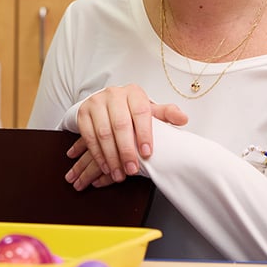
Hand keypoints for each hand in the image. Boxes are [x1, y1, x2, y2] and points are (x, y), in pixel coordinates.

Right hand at [69, 85, 186, 187]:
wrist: (107, 103)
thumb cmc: (131, 110)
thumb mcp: (150, 111)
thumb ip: (166, 114)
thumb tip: (183, 119)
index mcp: (134, 92)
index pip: (141, 112)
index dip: (145, 133)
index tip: (147, 153)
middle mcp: (114, 94)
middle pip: (120, 124)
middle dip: (126, 150)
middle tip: (132, 169)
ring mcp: (96, 102)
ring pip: (103, 132)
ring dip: (111, 157)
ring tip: (119, 174)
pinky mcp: (82, 113)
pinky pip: (89, 136)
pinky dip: (98, 154)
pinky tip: (106, 167)